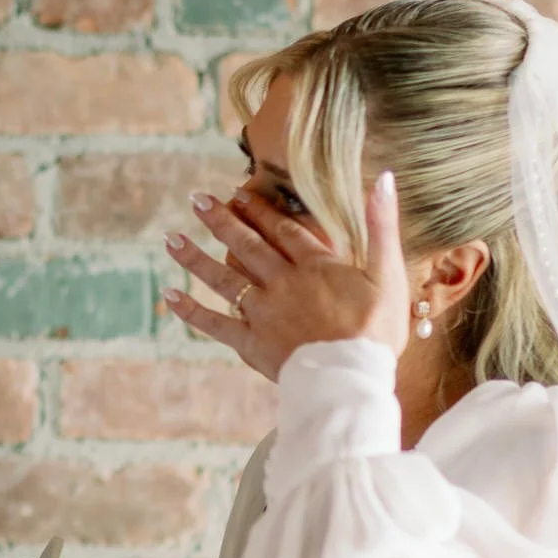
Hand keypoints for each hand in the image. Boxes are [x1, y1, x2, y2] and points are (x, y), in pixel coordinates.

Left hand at [162, 169, 410, 381]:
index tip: (239, 194)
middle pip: (247, 245)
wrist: (351, 378)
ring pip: (223, 278)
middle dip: (221, 221)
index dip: (261, 210)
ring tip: (170, 238)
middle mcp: (282, 282)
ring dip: (195, 257)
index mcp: (315, 266)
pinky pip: (215, 323)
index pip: (283, 230)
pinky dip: (190, 310)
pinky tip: (168, 295)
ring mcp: (262, 312)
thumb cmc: (376, 330)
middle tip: (196, 199)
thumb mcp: (389, 274)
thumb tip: (385, 179)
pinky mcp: (251, 342)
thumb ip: (383, 226)